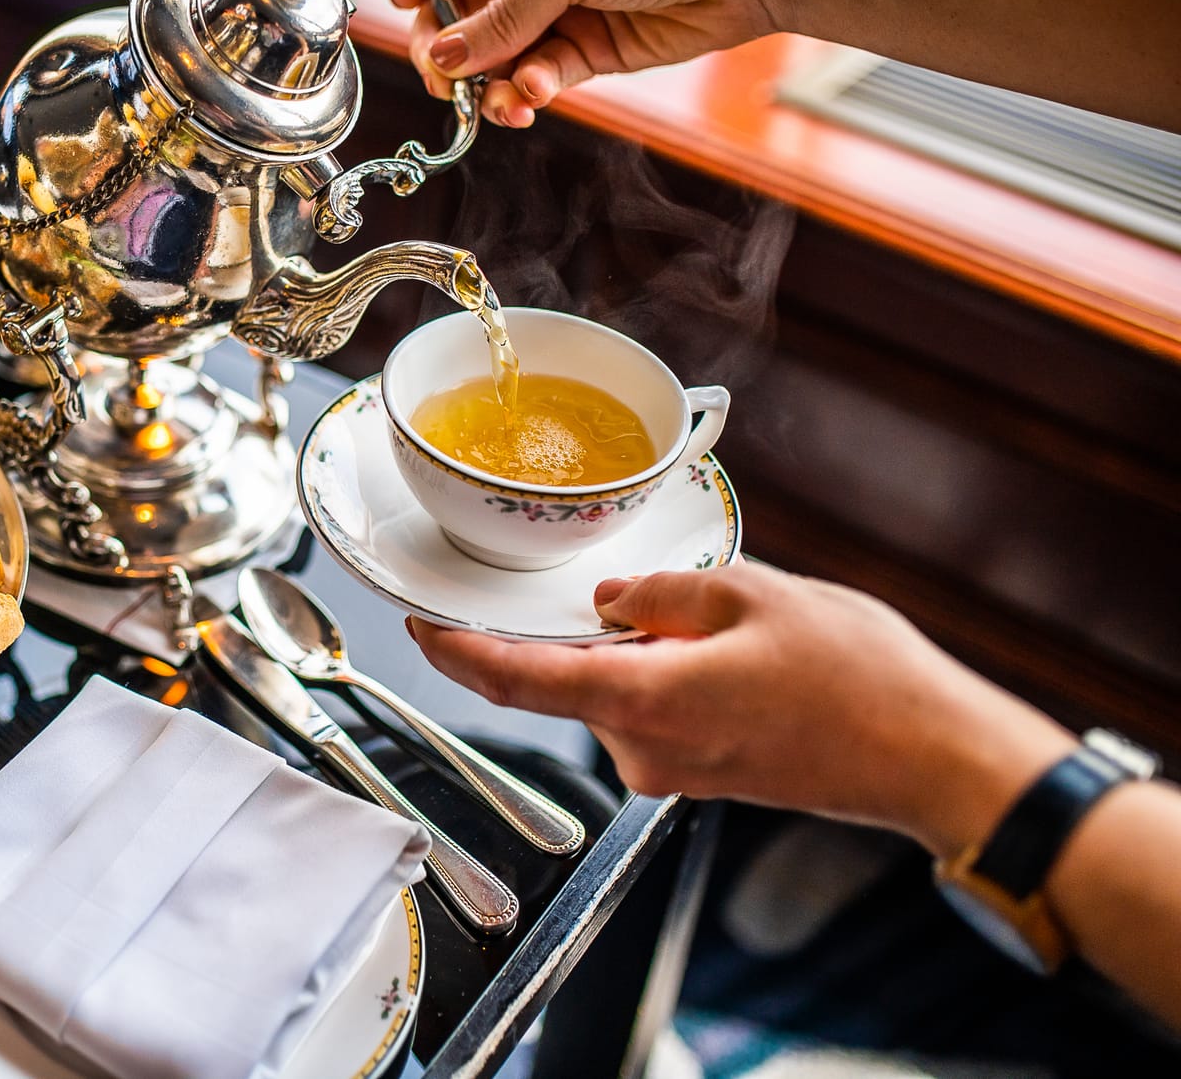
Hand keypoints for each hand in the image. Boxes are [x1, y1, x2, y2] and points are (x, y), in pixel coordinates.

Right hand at [390, 0, 780, 126]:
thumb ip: (506, 11)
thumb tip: (446, 56)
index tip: (403, 3)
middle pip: (457, 5)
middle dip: (447, 43)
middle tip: (444, 73)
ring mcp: (556, 3)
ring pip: (493, 51)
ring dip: (485, 80)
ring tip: (494, 100)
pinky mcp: (585, 49)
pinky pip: (534, 76)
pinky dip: (525, 91)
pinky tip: (531, 96)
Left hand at [407, 564, 1074, 856]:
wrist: (931, 757)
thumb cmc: (859, 679)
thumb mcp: (753, 596)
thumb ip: (660, 594)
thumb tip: (609, 600)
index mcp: (643, 700)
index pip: (515, 679)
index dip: (454, 650)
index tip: (418, 621)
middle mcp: (643, 748)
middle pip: (562, 678)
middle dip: (568, 626)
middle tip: (608, 577)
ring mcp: (670, 768)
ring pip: (611, 690)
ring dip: (629, 647)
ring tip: (713, 613)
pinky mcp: (698, 773)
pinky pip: (648, 710)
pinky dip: (657, 671)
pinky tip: (721, 647)